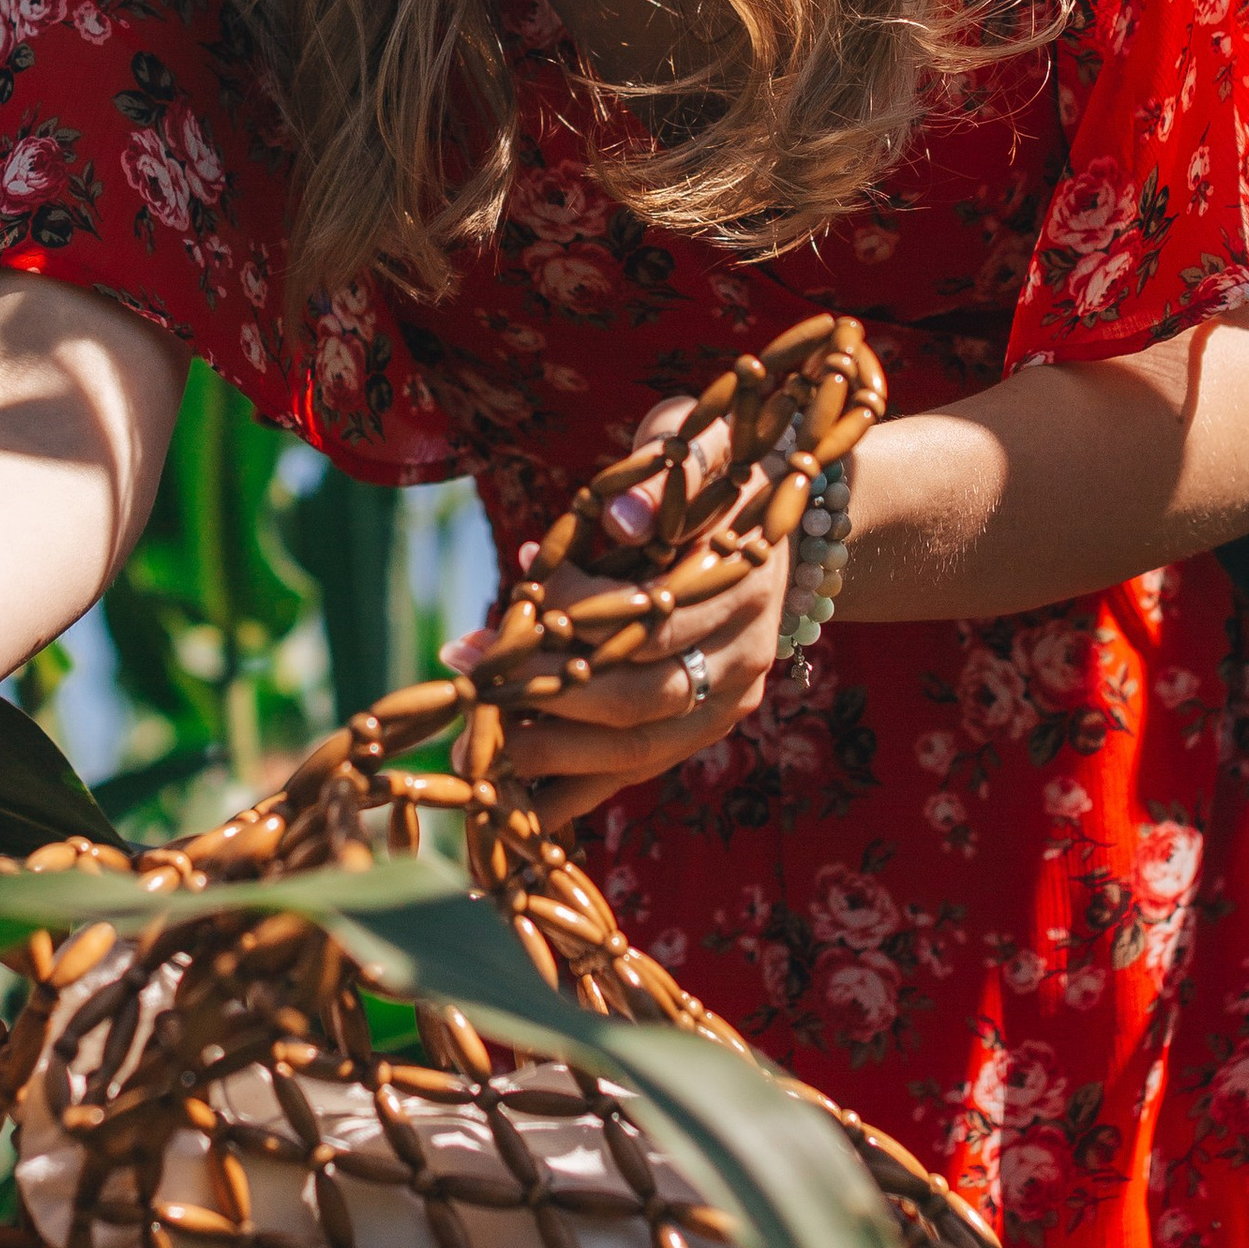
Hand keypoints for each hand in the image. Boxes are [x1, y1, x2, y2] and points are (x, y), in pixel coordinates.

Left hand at [464, 397, 790, 827]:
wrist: (777, 528)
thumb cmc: (715, 476)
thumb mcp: (699, 446)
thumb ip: (670, 472)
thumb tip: (622, 518)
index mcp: (745, 583)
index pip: (649, 618)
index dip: (574, 616)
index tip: (511, 597)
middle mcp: (746, 655)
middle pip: (641, 698)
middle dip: (546, 694)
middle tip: (471, 683)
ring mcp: (728, 703)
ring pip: (637, 750)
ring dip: (548, 754)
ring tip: (475, 744)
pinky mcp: (702, 731)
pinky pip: (635, 772)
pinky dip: (572, 791)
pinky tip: (509, 801)